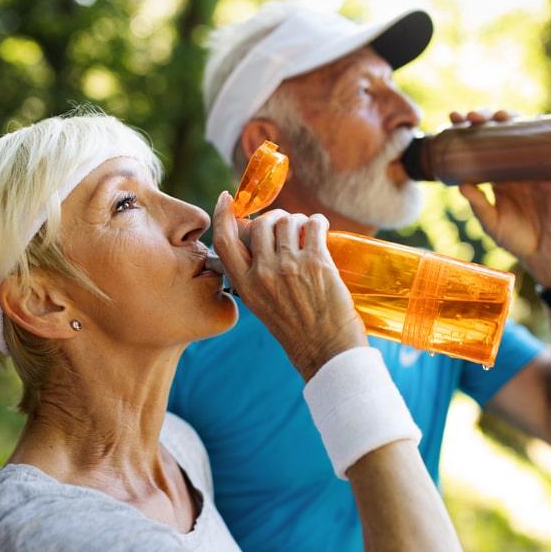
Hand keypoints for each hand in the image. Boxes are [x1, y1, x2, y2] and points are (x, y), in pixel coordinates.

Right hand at [212, 193, 366, 379]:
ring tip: (308, 234)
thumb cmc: (299, 332)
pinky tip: (321, 229)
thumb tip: (264, 245)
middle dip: (275, 219)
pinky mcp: (316, 263)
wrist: (327, 352)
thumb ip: (258, 278)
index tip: (227, 199)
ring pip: (288, 221)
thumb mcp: (264, 306)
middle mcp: (263, 274)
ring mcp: (289, 267)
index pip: (224, 241)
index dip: (223, 215)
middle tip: (289, 226)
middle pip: (261, 224)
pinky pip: (314, 225)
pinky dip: (318, 222)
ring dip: (299, 221)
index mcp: (246, 286)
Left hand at [449, 110, 550, 285]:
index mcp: (498, 176)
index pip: (481, 147)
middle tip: (469, 117)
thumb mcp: (491, 222)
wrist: (547, 254)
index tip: (452, 121)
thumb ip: (478, 204)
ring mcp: (536, 166)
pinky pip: (550, 146)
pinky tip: (531, 120)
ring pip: (523, 133)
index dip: (467, 131)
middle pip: (500, 133)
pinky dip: (540, 130)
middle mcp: (516, 166)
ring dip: (510, 119)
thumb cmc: (517, 239)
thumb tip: (461, 184)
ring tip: (496, 116)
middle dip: (484, 119)